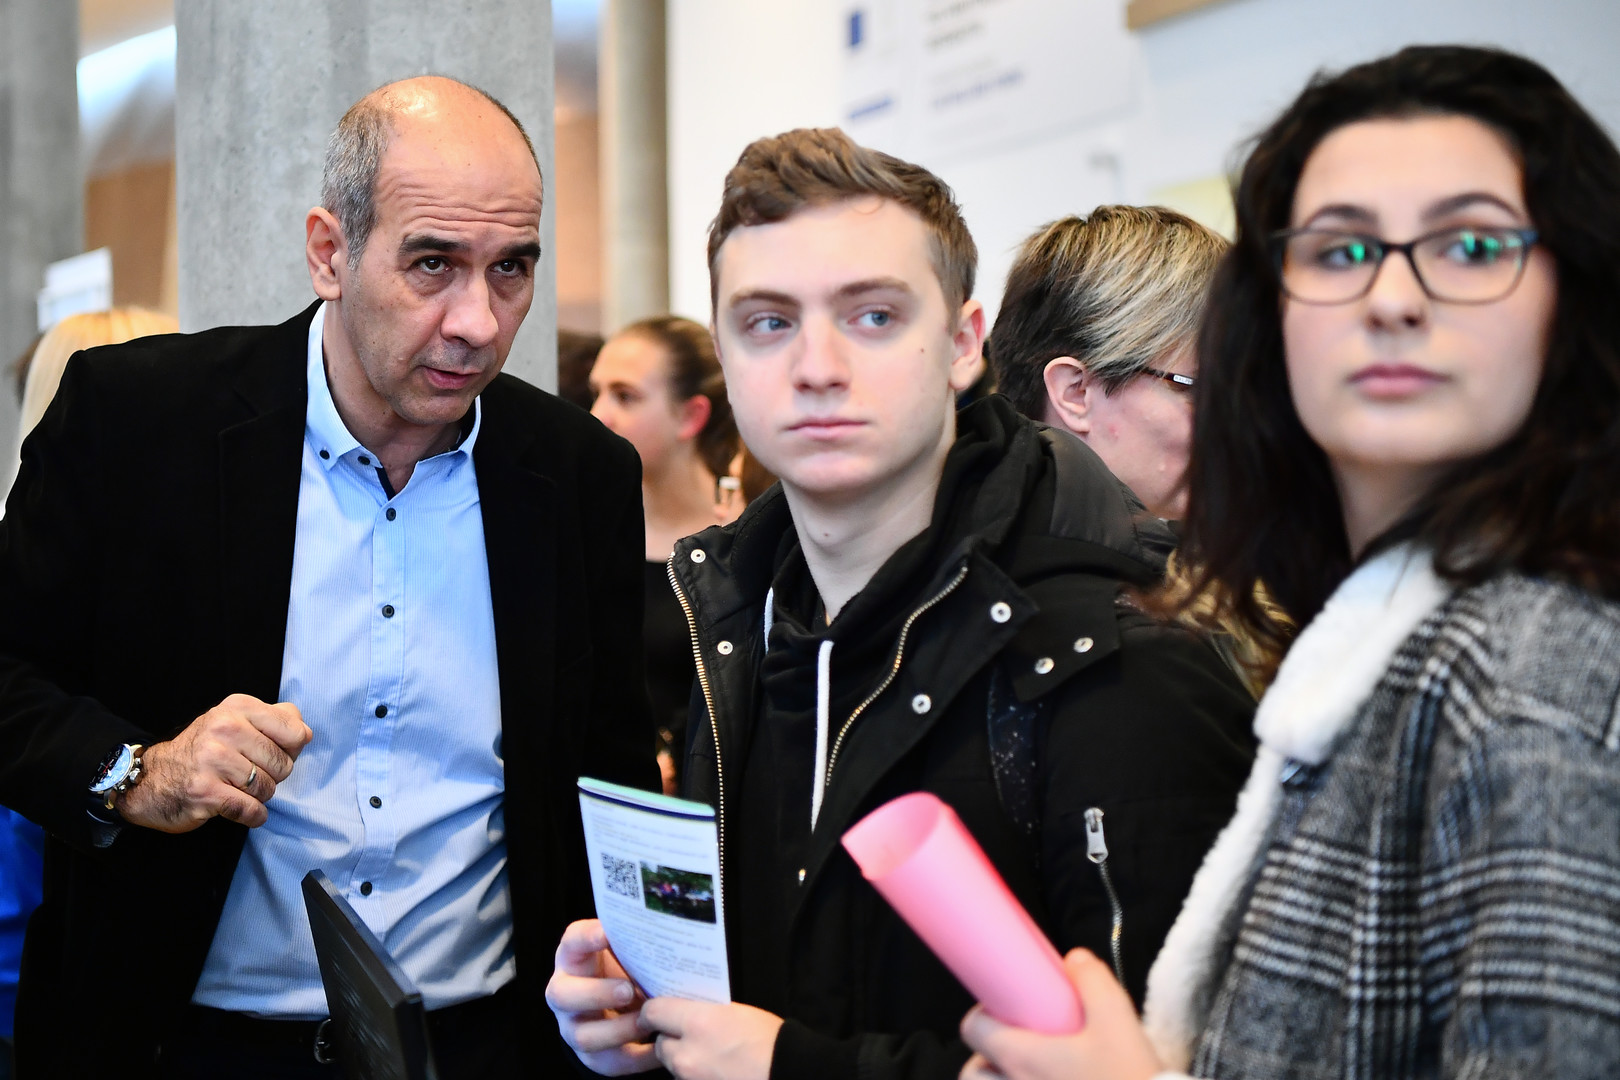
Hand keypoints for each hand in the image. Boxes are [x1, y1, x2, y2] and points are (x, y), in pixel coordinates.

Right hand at [116, 693, 310, 832]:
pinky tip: (238, 808)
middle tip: (248, 775)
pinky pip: (252, 810)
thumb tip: (306, 733)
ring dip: (258, 796)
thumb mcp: (236, 721)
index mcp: (237, 708)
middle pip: (283, 764)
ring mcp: (213, 760)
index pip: (294, 731)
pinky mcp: (205, 791)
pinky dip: (252, 816)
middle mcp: (224, 728)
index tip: (271, 754)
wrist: (149, 778)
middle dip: (273, 776)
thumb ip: (276, 721)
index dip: (291, 750)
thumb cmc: (204, 751)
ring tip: (237, 789)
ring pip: (268, 788)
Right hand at [546, 919, 660, 1074]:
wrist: (616, 1000)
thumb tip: (668, 933)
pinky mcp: (591, 1054)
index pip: (572, 941)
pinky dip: (638, 1058)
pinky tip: (660, 1047)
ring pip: (584, 1036)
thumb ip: (635, 943)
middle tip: (628, 989)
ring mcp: (573, 1026)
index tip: (606, 933)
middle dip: (597, 993)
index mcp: (573, 957)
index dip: (586, 938)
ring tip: (647, 1021)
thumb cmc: (623, 967)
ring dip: (618, 1030)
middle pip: (564, 995)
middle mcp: (565, 992)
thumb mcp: (625, 951)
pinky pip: (610, 1061)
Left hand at [638, 998, 781, 1079]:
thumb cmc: (767, 1038)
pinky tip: (715, 1068)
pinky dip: (694, 1073)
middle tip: (689, 1033)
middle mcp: (686, 1054)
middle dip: (670, 1038)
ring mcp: (690, 1079)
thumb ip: (703, 1011)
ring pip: (673, 1065)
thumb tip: (685, 1010)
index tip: (658, 1012)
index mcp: (697, 1023)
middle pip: (661, 1043)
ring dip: (683, 1058)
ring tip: (708, 1053)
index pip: (653, 1012)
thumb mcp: (733, 1011)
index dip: (653, 1011)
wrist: (786, 1071)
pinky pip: (686, 1079)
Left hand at [960, 949, 1162, 1079]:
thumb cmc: (1129, 1076)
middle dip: (984, 1057)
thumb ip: (1092, 981)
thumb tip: (1074, 960)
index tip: (1005, 1010)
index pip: (973, 1030)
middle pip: (972, 1073)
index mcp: (1023, 1058)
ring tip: (1028, 1073)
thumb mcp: (1117, 1018)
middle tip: (1014, 1046)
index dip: (983, 1015)